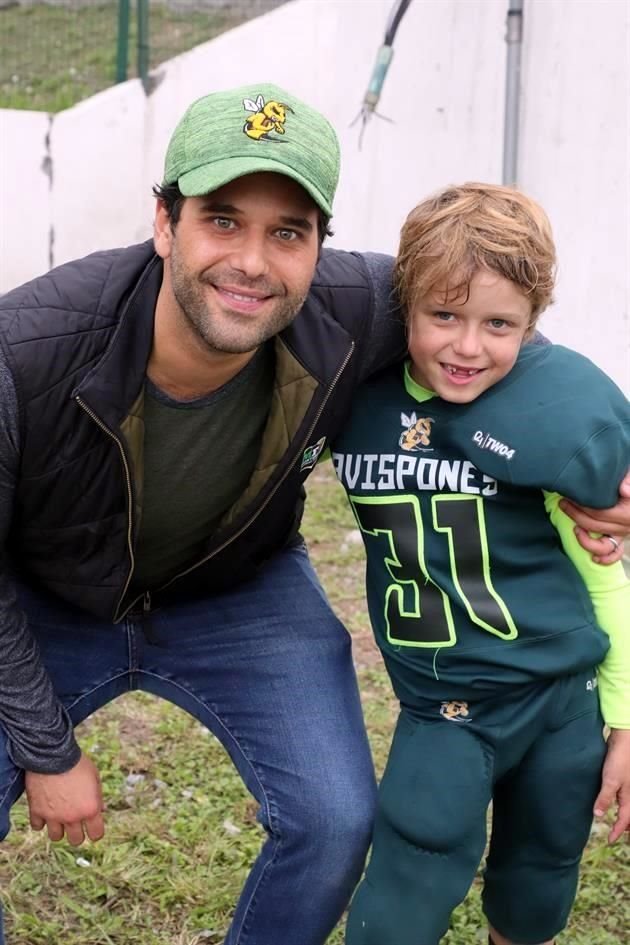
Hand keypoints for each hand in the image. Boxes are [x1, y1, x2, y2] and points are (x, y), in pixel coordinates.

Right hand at [25, 752, 104, 845]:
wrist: (53, 754)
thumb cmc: (77, 763)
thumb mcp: (95, 778)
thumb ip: (98, 797)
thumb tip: (101, 811)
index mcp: (90, 809)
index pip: (96, 834)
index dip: (96, 831)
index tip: (92, 827)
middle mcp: (72, 817)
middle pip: (76, 840)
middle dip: (77, 833)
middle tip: (75, 823)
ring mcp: (53, 816)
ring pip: (56, 837)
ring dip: (59, 829)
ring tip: (59, 817)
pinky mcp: (37, 811)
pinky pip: (37, 826)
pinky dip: (41, 821)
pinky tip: (45, 811)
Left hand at [560, 471, 629, 563]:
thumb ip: (628, 481)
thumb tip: (623, 490)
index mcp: (627, 513)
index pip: (599, 513)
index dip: (580, 507)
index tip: (568, 496)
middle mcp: (626, 526)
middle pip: (595, 526)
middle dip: (576, 516)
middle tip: (563, 504)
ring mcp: (623, 534)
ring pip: (603, 546)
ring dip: (586, 541)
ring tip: (574, 529)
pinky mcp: (622, 538)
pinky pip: (615, 554)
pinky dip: (605, 559)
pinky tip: (593, 558)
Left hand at [593, 728, 629, 842]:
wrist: (624, 740)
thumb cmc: (619, 760)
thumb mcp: (610, 781)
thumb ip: (604, 798)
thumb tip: (598, 815)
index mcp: (629, 797)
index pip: (625, 820)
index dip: (618, 831)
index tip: (610, 841)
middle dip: (626, 824)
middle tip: (618, 833)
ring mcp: (627, 784)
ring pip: (627, 804)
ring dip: (623, 813)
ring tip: (617, 818)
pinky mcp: (622, 776)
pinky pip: (622, 794)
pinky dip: (619, 800)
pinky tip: (612, 797)